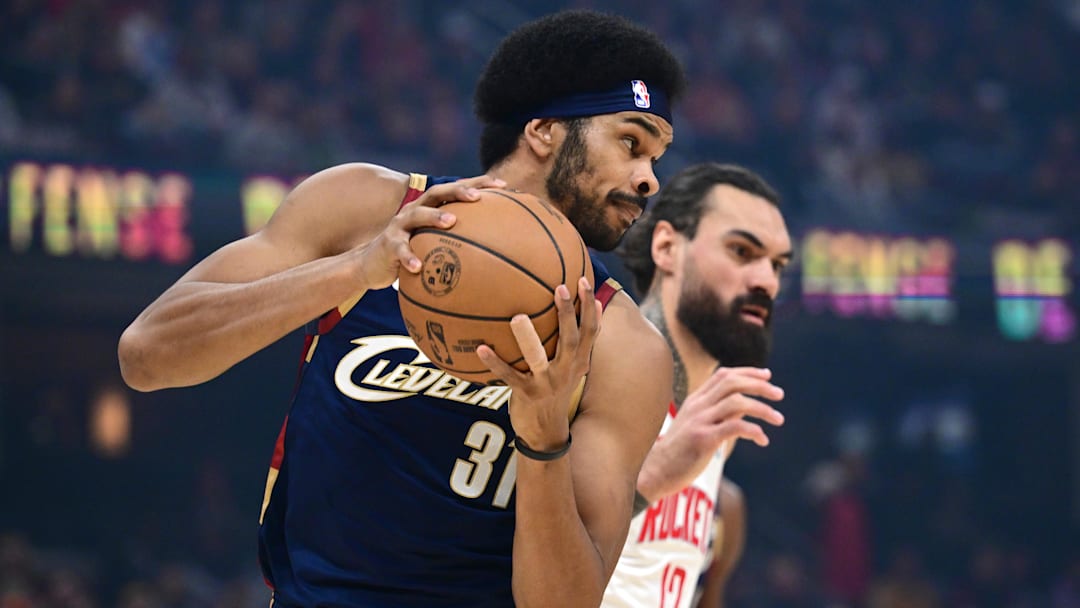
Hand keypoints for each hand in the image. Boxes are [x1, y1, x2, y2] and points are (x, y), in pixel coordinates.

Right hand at [356, 175, 505, 289]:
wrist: (373, 264)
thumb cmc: (413, 252)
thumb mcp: (435, 244)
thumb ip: (458, 240)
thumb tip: (497, 251)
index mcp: (430, 207)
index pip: (456, 190)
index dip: (478, 184)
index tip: (503, 186)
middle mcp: (415, 210)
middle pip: (437, 193)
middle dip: (458, 191)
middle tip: (477, 197)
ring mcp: (400, 225)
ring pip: (417, 215)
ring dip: (434, 217)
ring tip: (451, 222)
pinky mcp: (388, 244)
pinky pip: (399, 249)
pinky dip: (409, 257)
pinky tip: (419, 267)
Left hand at [477, 277, 601, 450]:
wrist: (547, 433)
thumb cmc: (556, 390)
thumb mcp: (573, 368)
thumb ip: (579, 342)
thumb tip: (594, 305)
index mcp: (579, 362)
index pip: (590, 331)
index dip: (589, 307)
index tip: (584, 280)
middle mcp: (566, 371)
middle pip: (571, 339)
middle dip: (568, 314)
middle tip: (560, 287)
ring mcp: (546, 383)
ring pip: (538, 358)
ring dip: (528, 338)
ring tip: (517, 317)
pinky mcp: (526, 394)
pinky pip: (509, 375)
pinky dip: (495, 362)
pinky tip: (481, 348)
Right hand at [641, 367, 784, 499]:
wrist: (654, 472)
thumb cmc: (678, 453)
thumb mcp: (695, 426)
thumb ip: (717, 414)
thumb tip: (743, 409)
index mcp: (695, 400)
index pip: (723, 375)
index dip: (747, 372)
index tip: (767, 376)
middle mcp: (698, 406)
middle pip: (732, 383)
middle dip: (759, 386)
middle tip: (780, 395)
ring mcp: (699, 422)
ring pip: (737, 402)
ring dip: (762, 408)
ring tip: (778, 419)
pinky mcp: (703, 440)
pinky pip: (734, 427)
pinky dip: (753, 430)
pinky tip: (762, 440)